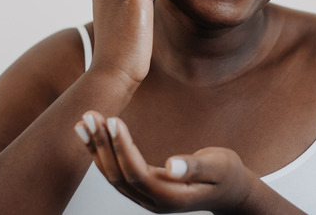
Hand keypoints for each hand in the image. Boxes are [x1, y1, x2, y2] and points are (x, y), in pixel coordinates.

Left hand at [74, 111, 254, 213]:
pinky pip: (116, 172)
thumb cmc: (228, 176)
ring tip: (84, 121)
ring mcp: (146, 197)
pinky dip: (101, 152)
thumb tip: (172, 166)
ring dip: (97, 147)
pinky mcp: (143, 188)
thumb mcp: (219, 167)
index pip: (137, 173)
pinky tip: (91, 134)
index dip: (122, 148)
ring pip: (112, 175)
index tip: (113, 120)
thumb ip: (196, 167)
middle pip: (118, 175)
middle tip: (90, 115)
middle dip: (102, 144)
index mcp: (171, 197)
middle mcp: (153, 201)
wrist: (231, 192)